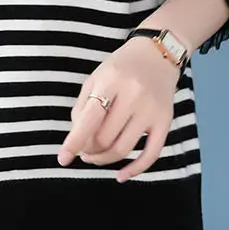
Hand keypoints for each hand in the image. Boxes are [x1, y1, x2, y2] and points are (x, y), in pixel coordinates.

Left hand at [58, 36, 181, 181]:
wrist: (157, 53)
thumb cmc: (121, 67)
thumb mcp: (96, 78)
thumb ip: (82, 107)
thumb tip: (77, 140)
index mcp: (112, 81)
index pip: (90, 118)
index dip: (74, 141)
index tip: (63, 158)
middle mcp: (134, 95)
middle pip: (105, 138)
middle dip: (89, 150)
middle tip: (83, 150)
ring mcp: (152, 110)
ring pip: (123, 149)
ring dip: (104, 160)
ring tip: (95, 157)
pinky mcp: (166, 121)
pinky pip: (151, 154)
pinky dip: (135, 170)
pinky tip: (121, 175)